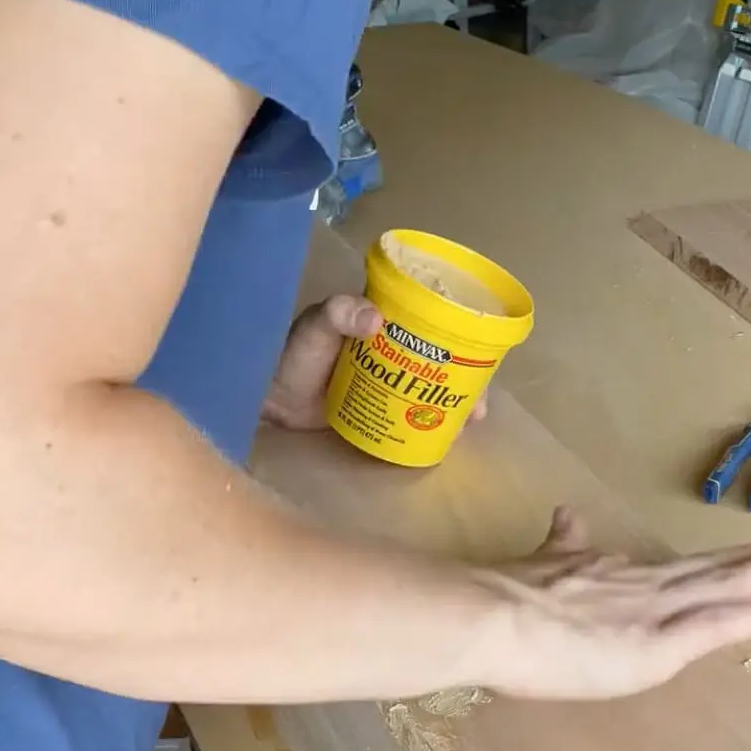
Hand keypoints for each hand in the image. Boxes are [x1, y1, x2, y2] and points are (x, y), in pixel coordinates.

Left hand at [263, 295, 489, 431]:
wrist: (270, 400)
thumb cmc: (292, 354)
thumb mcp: (315, 327)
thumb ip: (338, 314)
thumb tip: (376, 319)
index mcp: (386, 319)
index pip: (433, 319)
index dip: (460, 333)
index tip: (480, 350)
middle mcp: (396, 348)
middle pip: (442, 359)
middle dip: (467, 377)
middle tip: (479, 400)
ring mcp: (391, 381)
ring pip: (434, 388)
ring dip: (456, 402)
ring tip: (471, 420)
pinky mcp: (383, 409)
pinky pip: (415, 413)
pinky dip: (434, 422)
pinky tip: (450, 435)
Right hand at [471, 507, 750, 700]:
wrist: (490, 616)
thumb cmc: (502, 600)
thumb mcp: (537, 563)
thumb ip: (559, 547)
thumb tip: (565, 515)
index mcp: (611, 574)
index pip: (675, 570)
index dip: (715, 564)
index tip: (744, 555)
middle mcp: (644, 585)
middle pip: (716, 568)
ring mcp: (656, 612)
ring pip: (730, 586)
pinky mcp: (660, 643)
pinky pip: (722, 624)